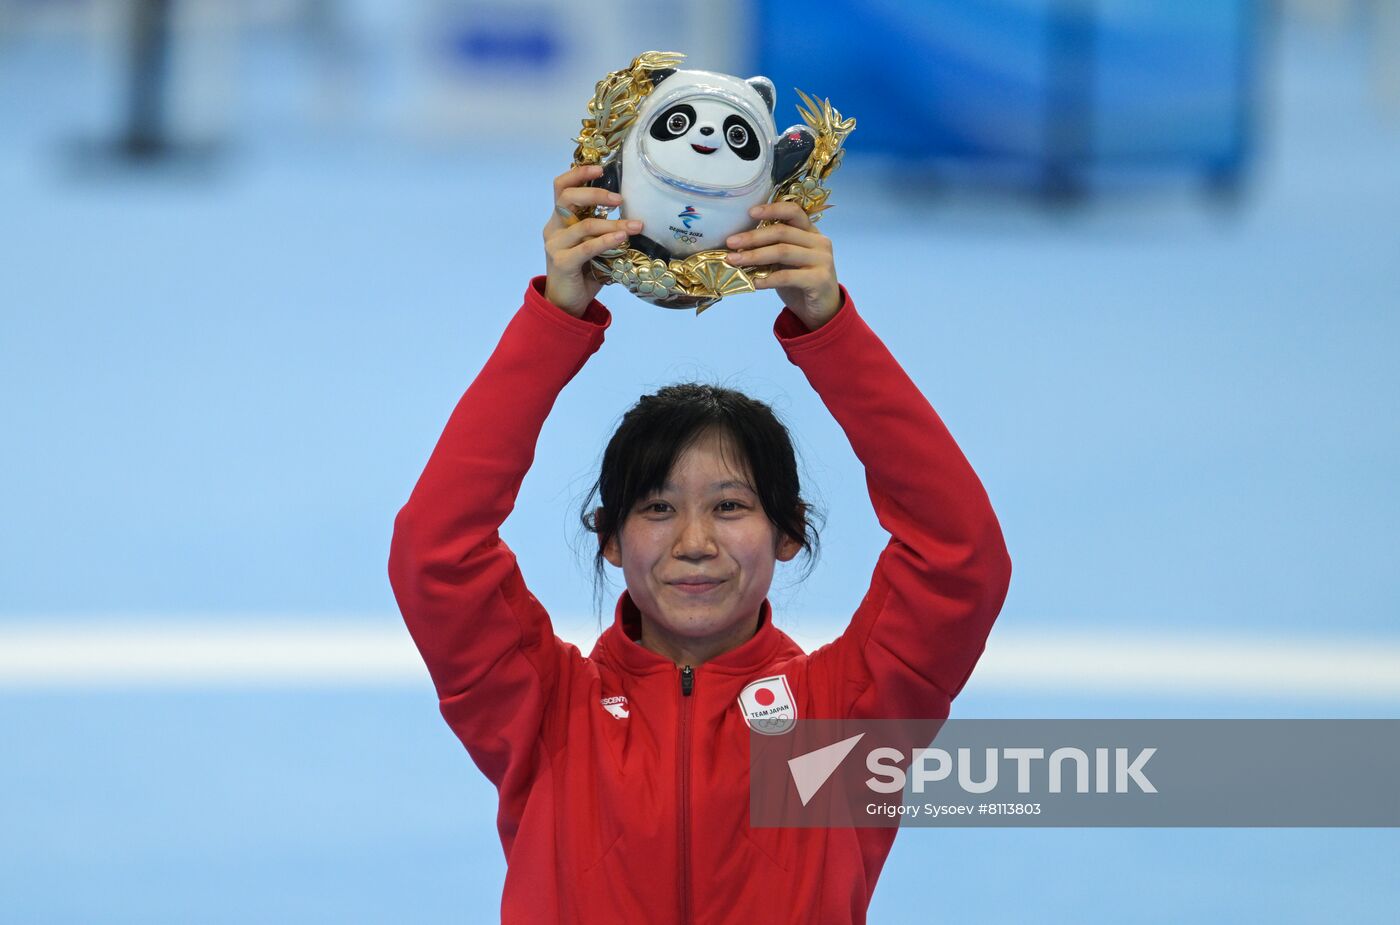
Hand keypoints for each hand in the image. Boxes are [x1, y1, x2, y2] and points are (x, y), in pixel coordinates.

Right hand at [542, 165, 642, 317]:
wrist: (566, 305)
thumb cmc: (584, 273)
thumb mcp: (593, 245)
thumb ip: (603, 229)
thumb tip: (635, 216)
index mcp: (559, 220)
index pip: (561, 187)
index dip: (578, 173)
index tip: (601, 169)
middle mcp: (553, 228)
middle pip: (567, 197)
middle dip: (596, 194)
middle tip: (620, 199)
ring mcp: (555, 245)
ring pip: (584, 225)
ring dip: (612, 224)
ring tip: (635, 226)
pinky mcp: (561, 262)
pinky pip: (586, 247)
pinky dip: (606, 241)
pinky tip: (622, 238)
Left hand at [724, 202, 841, 330]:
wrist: (822, 310)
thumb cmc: (800, 283)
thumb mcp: (786, 262)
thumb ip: (772, 249)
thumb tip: (738, 246)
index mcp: (811, 232)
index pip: (793, 211)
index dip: (772, 209)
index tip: (750, 213)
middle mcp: (819, 242)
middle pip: (782, 232)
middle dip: (753, 237)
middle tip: (730, 243)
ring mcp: (822, 260)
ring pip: (782, 252)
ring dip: (755, 256)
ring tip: (734, 261)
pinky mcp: (819, 280)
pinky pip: (787, 276)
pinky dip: (766, 279)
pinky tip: (752, 282)